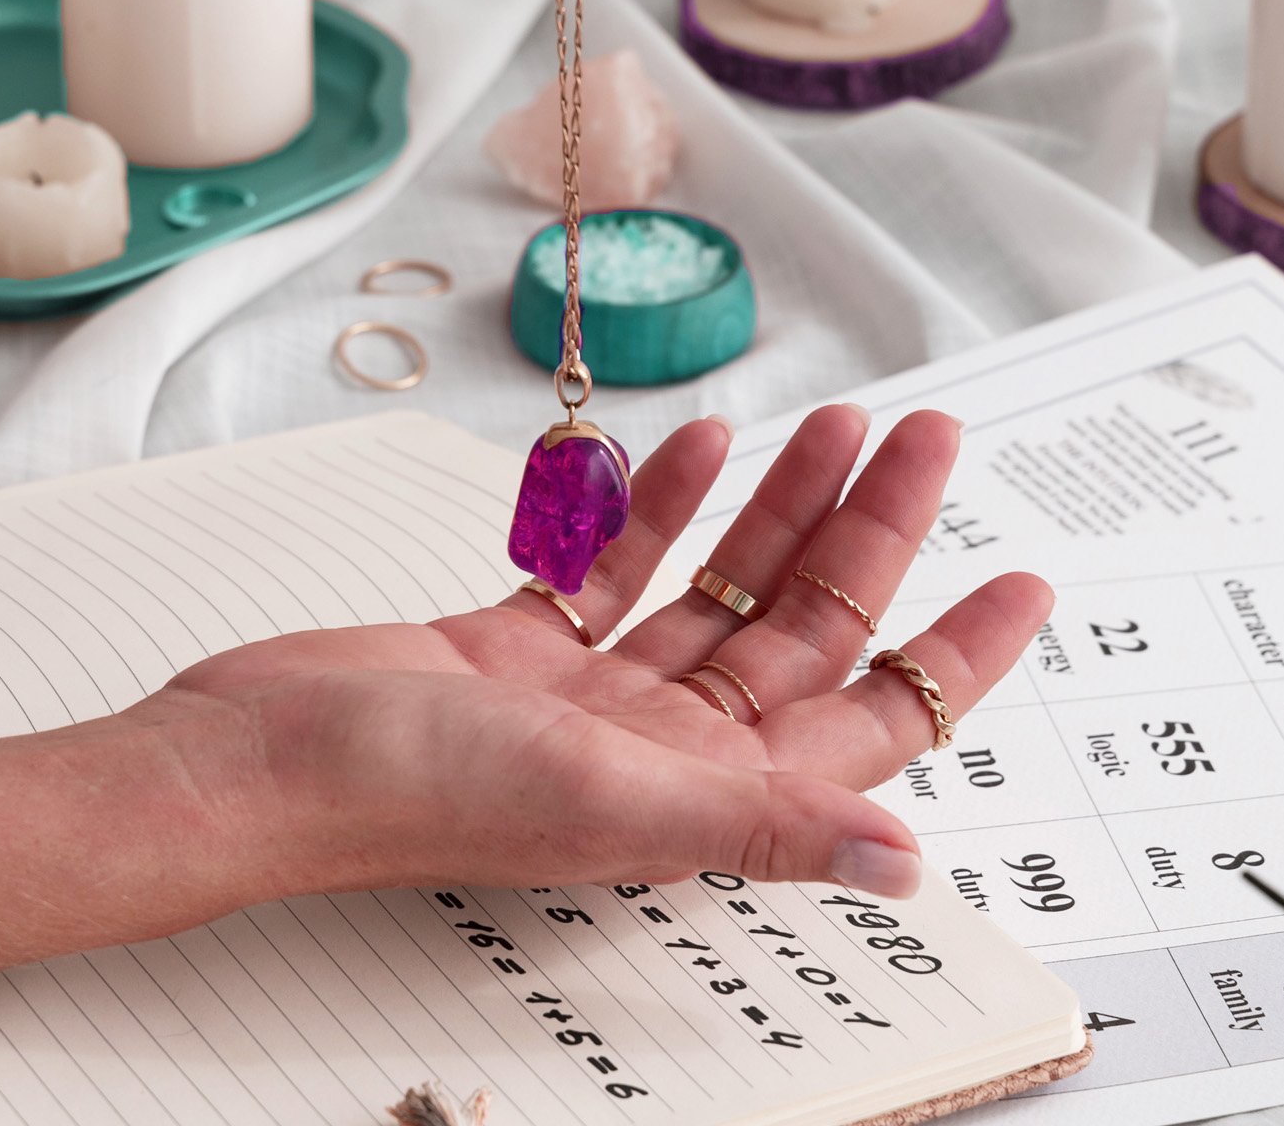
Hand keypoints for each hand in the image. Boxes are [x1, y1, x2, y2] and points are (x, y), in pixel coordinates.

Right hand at [140, 408, 1048, 899]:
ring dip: (778, 503)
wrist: (259, 757)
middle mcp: (661, 747)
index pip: (869, 722)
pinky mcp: (519, 649)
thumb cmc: (405, 791)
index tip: (1023, 581)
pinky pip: (618, 568)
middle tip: (927, 435)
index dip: (955, 654)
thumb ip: (761, 825)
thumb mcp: (607, 802)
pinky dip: (659, 507)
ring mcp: (590, 696)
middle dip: (871, 529)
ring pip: (719, 586)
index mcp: (701, 793)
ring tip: (836, 420)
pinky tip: (698, 445)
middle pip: (802, 627)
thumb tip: (909, 863)